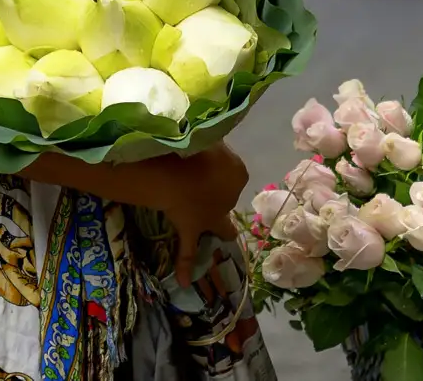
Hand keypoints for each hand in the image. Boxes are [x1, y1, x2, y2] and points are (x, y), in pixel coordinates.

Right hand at [154, 145, 249, 284]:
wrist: (184, 170)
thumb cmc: (198, 148)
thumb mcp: (212, 139)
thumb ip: (212, 145)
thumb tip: (205, 144)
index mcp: (238, 173)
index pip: (232, 172)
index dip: (218, 168)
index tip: (205, 162)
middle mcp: (229, 198)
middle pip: (228, 196)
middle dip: (222, 194)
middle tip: (208, 187)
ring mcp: (212, 217)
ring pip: (221, 226)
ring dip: (221, 229)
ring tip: (226, 237)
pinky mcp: (192, 229)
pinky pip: (188, 251)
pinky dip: (185, 266)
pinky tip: (185, 283)